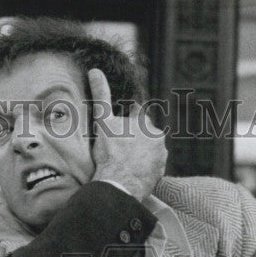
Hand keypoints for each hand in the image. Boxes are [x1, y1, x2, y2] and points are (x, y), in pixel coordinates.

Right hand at [88, 69, 166, 200]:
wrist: (118, 186)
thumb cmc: (110, 154)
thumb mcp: (102, 121)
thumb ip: (101, 95)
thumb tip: (95, 70)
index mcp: (145, 122)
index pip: (135, 116)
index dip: (124, 123)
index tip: (117, 133)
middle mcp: (157, 137)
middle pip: (143, 133)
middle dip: (132, 138)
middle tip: (117, 149)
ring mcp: (161, 155)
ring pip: (148, 149)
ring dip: (138, 153)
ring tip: (122, 161)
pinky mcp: (160, 172)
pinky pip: (151, 165)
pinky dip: (143, 166)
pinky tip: (130, 170)